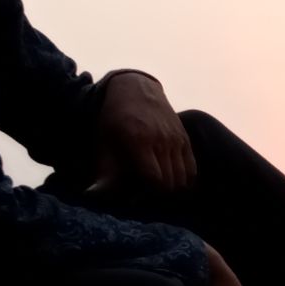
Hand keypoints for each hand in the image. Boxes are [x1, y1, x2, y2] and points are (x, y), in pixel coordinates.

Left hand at [85, 72, 196, 195]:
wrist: (135, 88)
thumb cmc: (114, 118)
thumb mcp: (103, 142)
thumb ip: (103, 171)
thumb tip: (92, 196)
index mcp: (139, 141)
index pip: (154, 179)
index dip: (147, 195)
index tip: (136, 196)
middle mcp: (161, 140)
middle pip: (170, 183)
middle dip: (159, 195)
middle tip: (146, 195)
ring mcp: (175, 139)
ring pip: (183, 178)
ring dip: (172, 189)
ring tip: (157, 189)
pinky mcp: (184, 139)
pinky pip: (192, 169)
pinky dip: (184, 180)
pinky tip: (171, 182)